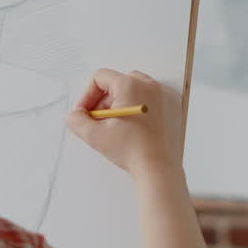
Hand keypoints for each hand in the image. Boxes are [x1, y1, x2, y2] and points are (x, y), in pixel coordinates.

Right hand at [65, 68, 182, 177]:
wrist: (158, 169)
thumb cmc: (131, 150)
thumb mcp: (94, 135)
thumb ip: (76, 121)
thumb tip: (74, 116)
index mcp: (130, 85)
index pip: (100, 78)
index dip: (87, 95)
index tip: (86, 113)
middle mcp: (149, 85)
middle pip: (117, 83)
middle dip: (104, 101)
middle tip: (99, 121)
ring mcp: (164, 96)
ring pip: (134, 90)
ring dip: (120, 104)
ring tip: (116, 126)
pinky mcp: (173, 108)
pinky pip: (150, 100)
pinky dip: (139, 108)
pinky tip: (133, 128)